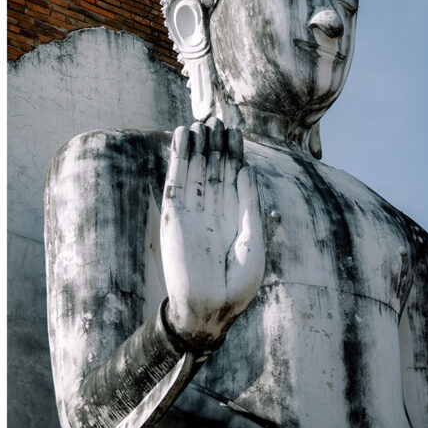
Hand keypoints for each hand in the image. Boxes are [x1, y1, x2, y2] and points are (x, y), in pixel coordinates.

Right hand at [161, 118, 263, 348]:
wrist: (209, 308)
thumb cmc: (237, 284)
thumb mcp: (253, 242)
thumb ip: (249, 206)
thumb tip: (245, 171)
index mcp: (233, 218)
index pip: (233, 178)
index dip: (234, 154)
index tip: (236, 129)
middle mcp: (211, 211)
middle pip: (214, 169)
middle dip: (216, 145)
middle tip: (219, 119)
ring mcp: (191, 212)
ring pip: (194, 170)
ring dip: (196, 147)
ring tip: (199, 123)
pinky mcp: (173, 215)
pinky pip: (175, 181)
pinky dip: (177, 159)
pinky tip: (181, 139)